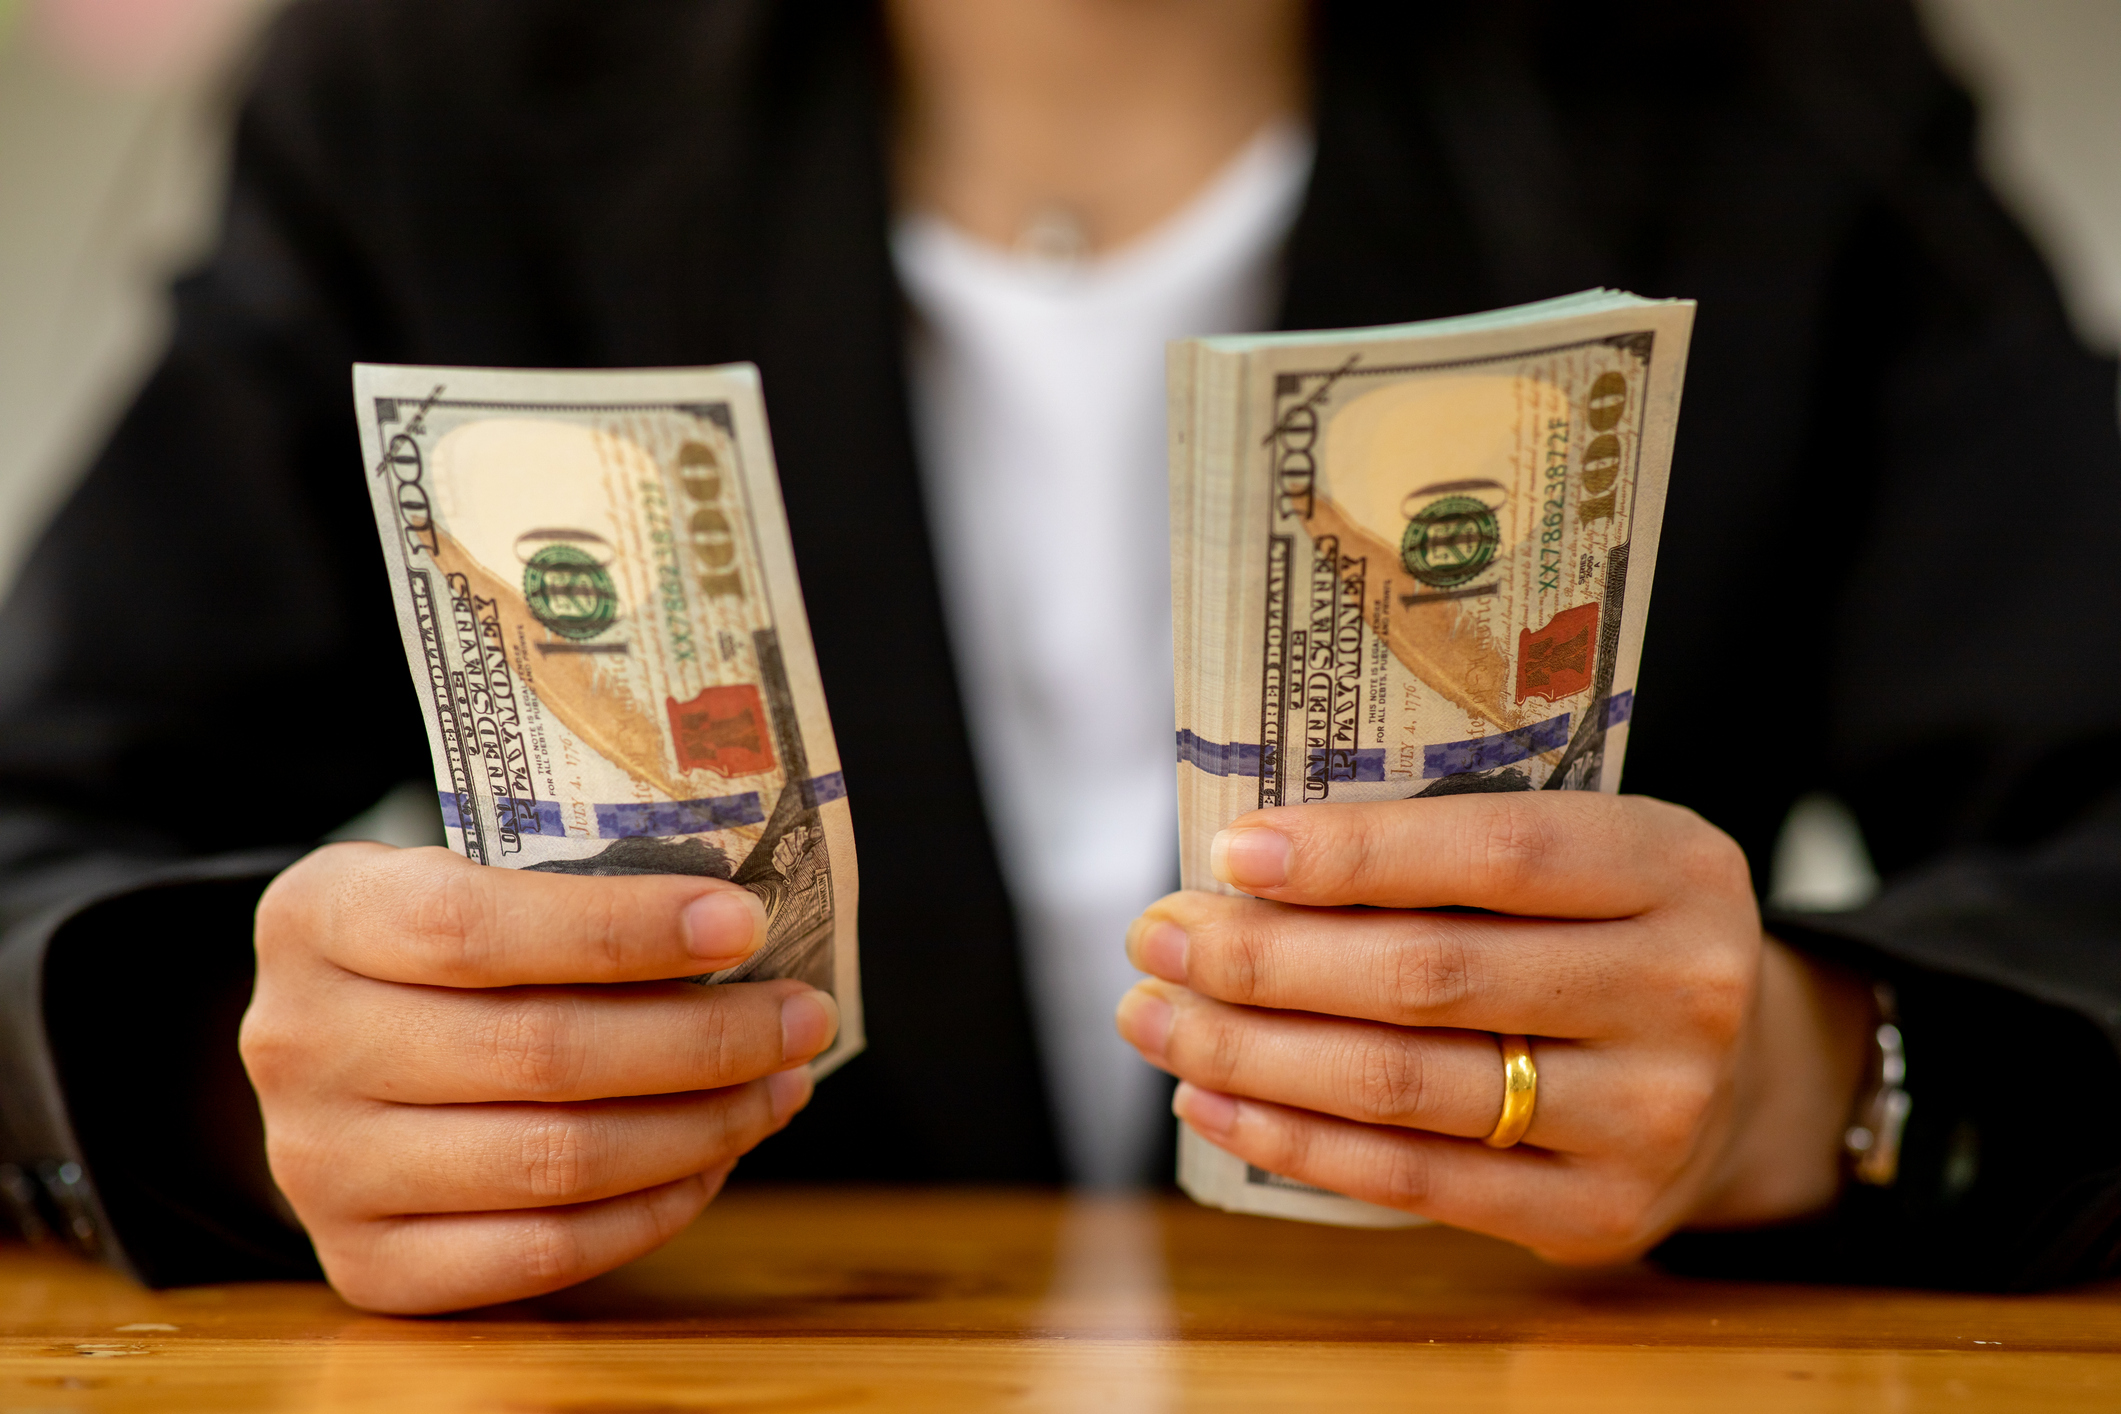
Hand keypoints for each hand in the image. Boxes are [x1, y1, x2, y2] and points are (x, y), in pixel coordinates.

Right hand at [242, 843, 837, 1312]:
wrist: (336, 1052)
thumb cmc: (442, 948)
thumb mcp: (465, 875)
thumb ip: (569, 885)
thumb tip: (744, 921)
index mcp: (319, 917)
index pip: (473, 927)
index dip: (622, 929)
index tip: (743, 923)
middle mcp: (300, 1044)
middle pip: (539, 1053)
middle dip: (704, 1037)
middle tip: (802, 1015)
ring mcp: (320, 1166)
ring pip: (555, 1160)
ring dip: (701, 1126)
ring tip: (781, 1085)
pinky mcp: (366, 1263)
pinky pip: (543, 1252)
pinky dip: (655, 1208)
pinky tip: (716, 1157)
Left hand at [1115, 793, 1874, 1262]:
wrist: (1740, 1076)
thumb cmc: (1602, 934)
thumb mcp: (1579, 858)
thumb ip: (1452, 848)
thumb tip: (1243, 863)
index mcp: (1676, 867)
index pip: (1499, 853)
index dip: (1355, 853)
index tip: (1231, 849)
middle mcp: (1682, 991)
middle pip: (1430, 976)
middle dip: (1265, 957)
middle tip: (1156, 935)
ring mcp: (1650, 1114)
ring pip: (1405, 1085)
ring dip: (1250, 1051)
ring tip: (1154, 1015)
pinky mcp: (1600, 1213)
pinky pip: (1415, 1180)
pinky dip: (1295, 1140)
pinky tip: (1212, 1099)